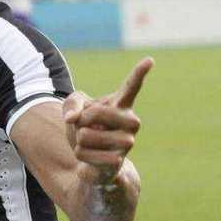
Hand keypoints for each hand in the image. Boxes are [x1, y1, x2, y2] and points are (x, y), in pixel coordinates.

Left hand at [62, 58, 153, 182]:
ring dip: (79, 138)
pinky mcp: (117, 161)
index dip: (139, 73)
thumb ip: (71, 104)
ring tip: (91, 141)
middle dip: (81, 119)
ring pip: (85, 135)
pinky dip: (79, 154)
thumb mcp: (73, 106)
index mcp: (122, 104)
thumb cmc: (85, 125)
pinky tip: (92, 156)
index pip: (131, 86)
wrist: (90, 155)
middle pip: (95, 113)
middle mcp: (131, 121)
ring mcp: (127, 142)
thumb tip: (72, 119)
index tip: (149, 59)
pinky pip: (83, 153)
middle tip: (88, 126)